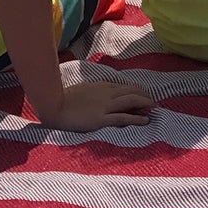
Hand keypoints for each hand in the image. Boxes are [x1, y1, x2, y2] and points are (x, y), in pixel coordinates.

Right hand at [37, 79, 152, 131]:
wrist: (53, 106)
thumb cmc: (62, 99)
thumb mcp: (81, 90)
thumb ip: (93, 92)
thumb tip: (99, 95)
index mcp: (101, 86)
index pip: (124, 87)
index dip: (137, 91)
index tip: (145, 96)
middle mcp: (106, 93)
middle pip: (132, 91)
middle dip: (145, 96)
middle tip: (154, 103)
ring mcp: (104, 106)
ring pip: (131, 101)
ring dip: (146, 104)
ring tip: (155, 109)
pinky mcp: (101, 119)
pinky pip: (123, 118)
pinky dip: (136, 118)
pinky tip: (145, 121)